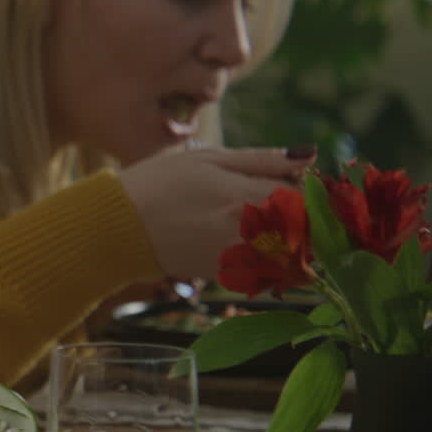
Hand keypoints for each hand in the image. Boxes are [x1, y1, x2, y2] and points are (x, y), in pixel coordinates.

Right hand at [118, 146, 315, 279]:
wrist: (118, 229)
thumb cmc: (159, 183)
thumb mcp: (207, 158)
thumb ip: (262, 159)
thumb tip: (311, 156)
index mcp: (246, 194)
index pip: (307, 196)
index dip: (313, 190)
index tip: (308, 185)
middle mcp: (248, 231)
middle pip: (308, 230)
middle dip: (309, 219)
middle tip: (291, 206)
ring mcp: (240, 257)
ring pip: (293, 254)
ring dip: (293, 241)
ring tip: (269, 224)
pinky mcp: (227, 275)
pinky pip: (268, 271)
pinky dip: (271, 259)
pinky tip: (248, 243)